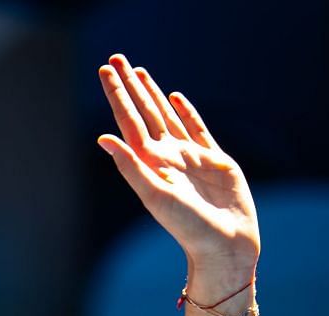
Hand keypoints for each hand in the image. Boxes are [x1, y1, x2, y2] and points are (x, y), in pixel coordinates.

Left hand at [95, 55, 259, 291]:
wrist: (225, 245)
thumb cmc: (188, 227)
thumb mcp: (155, 196)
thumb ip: (130, 166)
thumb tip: (103, 138)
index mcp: (150, 163)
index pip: (128, 120)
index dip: (116, 94)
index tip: (104, 69)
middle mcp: (166, 156)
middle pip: (143, 111)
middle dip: (129, 86)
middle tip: (116, 58)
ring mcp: (189, 157)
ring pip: (166, 116)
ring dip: (152, 94)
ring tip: (139, 71)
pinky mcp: (214, 161)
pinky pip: (197, 129)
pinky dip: (186, 112)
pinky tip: (175, 97)